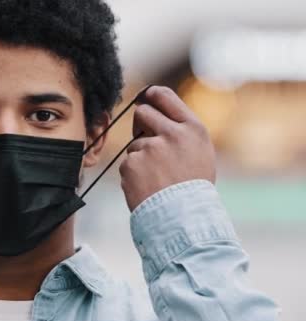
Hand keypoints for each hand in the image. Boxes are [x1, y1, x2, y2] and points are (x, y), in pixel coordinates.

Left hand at [120, 86, 215, 211]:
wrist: (183, 217)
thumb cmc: (193, 188)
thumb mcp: (200, 153)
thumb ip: (182, 133)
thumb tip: (159, 117)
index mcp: (192, 128)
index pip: (166, 97)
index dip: (152, 95)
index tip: (147, 96)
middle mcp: (171, 133)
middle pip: (142, 112)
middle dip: (140, 123)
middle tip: (147, 140)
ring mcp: (149, 147)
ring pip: (135, 144)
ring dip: (141, 158)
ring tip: (157, 179)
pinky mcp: (131, 163)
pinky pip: (127, 164)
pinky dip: (134, 175)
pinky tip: (147, 187)